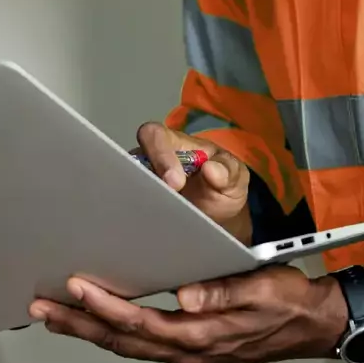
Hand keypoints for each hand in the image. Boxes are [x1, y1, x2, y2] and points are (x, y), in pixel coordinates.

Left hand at [29, 265, 346, 362]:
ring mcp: (189, 351)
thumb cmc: (289, 301)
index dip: (105, 306)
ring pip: (128, 346)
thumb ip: (221, 292)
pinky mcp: (192, 347)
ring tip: (54, 316)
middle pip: (122, 341)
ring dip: (89, 331)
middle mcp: (189, 348)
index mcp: (202, 333)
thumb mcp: (261, 288)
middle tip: (41, 310)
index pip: (141, 322)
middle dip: (79, 324)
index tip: (76, 288)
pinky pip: (142, 345)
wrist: (314, 324)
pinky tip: (97, 323)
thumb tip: (184, 295)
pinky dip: (113, 334)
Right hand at [136, 120, 251, 243]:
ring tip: (161, 215)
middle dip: (146, 180)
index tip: (176, 182)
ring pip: (128, 184)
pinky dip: (140, 215)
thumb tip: (211, 169)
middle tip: (166, 200)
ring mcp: (144, 182)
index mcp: (176, 143)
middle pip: (132, 160)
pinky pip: (131, 205)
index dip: (160, 154)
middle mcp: (152, 160)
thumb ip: (229, 170)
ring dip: (142, 198)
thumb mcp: (235, 177)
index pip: (155, 136)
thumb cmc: (224, 185)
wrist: (219, 215)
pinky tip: (155, 226)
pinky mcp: (140, 203)